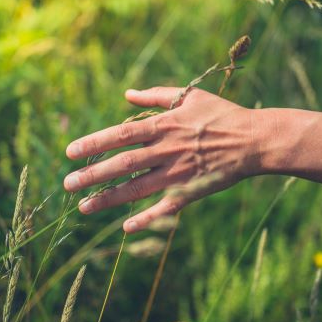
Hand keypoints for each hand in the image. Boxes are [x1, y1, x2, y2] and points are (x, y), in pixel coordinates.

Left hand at [64, 87, 261, 232]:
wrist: (254, 140)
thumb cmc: (221, 115)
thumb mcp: (189, 96)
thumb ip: (155, 95)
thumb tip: (127, 94)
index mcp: (163, 126)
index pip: (120, 135)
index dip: (94, 143)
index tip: (70, 153)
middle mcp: (166, 150)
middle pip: (122, 164)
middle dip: (92, 175)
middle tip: (67, 186)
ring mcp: (177, 173)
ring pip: (137, 188)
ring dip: (109, 199)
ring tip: (84, 207)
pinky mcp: (190, 191)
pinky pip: (165, 208)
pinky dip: (146, 219)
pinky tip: (126, 228)